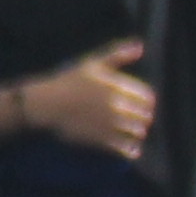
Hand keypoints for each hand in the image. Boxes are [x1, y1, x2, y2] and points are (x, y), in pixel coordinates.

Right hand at [9, 40, 156, 157]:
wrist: (47, 105)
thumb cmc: (69, 81)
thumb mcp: (93, 63)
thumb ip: (118, 54)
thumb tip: (141, 46)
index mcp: (116, 86)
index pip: (147, 97)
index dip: (148, 101)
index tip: (144, 104)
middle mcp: (115, 105)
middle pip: (144, 116)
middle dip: (144, 117)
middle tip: (140, 119)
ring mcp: (108, 124)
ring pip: (137, 132)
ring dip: (138, 133)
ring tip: (134, 132)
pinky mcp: (100, 140)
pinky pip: (124, 148)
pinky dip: (131, 150)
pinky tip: (131, 150)